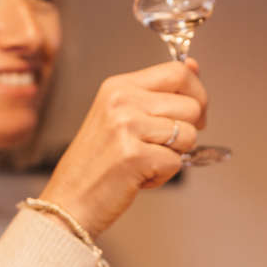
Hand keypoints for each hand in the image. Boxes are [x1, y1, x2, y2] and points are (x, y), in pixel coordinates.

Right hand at [39, 59, 207, 237]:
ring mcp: (126, 127)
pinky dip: (163, 175)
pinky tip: (138, 176)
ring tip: (145, 160)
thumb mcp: (122, 115)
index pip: (177, 71)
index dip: (197, 93)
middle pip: (191, 105)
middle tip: (164, 145)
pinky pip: (176, 162)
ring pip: (189, 135)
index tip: (194, 114)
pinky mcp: (133, 156)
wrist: (69, 200)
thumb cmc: (97, 162)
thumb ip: (158, 93)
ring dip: (175, 155)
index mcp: (118, 86)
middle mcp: (121, 101)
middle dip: (190, 130)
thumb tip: (193, 66)